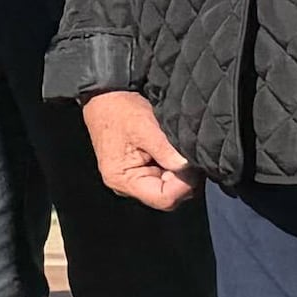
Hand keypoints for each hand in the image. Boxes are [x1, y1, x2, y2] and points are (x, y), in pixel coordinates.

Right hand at [86, 89, 199, 211]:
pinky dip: (172, 168)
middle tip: (187, 156)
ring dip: (178, 174)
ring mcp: (131, 180)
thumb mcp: (145, 128)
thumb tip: (188, 167)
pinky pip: (161, 179)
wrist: (104, 99)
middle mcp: (125, 186)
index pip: (163, 198)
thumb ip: (167, 151)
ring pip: (166, 189)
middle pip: (166, 196)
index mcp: (122, 179)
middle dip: (182, 179)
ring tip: (177, 151)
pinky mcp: (137, 172)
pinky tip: (171, 152)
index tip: (191, 164)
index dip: (183, 185)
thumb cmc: (119, 112)